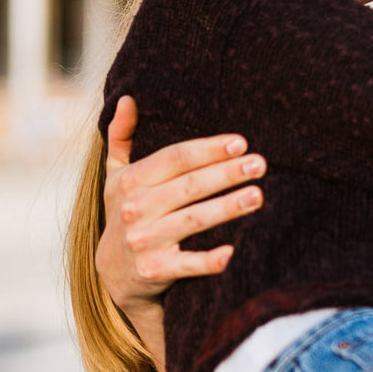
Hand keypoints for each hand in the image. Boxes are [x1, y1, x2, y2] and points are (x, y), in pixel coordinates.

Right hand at [97, 96, 264, 323]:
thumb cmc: (125, 212)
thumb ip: (121, 136)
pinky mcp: (155, 270)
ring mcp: (145, 241)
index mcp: (131, 181)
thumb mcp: (116, 175)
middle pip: (188, 186)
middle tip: (259, 164)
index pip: (175, 159)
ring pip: (192, 220)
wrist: (113, 272)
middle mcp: (135, 209)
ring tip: (257, 196)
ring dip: (226, 208)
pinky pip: (187, 265)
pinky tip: (234, 251)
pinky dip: (209, 260)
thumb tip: (128, 99)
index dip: (208, 150)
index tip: (241, 143)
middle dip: (226, 173)